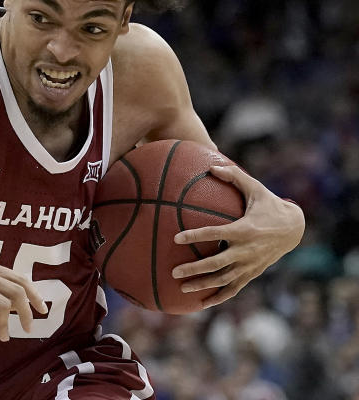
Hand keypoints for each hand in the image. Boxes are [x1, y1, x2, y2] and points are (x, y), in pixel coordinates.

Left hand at [171, 165, 304, 308]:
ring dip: (202, 285)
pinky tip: (201, 303)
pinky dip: (218, 297)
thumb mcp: (255, 188)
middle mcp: (246, 251)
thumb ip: (233, 176)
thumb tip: (211, 165)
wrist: (294, 229)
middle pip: (216, 263)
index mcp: (243, 229)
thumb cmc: (269, 205)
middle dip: (194, 269)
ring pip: (223, 279)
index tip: (176, 238)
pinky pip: (234, 289)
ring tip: (181, 287)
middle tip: (174, 271)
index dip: (195, 236)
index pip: (215, 234)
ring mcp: (250, 265)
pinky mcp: (253, 273)